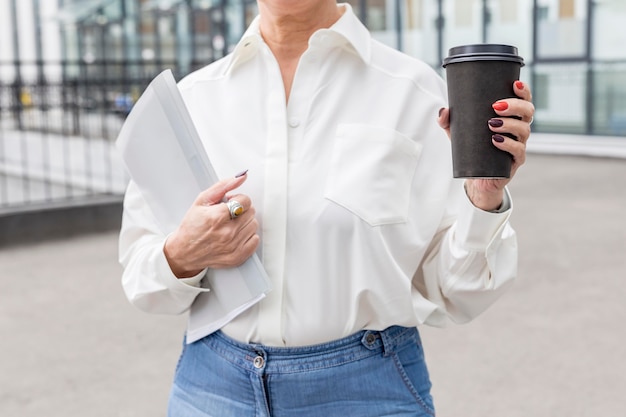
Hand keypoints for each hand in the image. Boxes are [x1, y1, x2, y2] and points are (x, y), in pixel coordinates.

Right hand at [163, 172, 259, 277]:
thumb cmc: (192, 226)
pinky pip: (255, 240)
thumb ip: (223, 186)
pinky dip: (247, 236)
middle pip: (251, 212)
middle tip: (228, 215)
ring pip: (254, 225)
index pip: (245, 200)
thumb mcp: (202, 201)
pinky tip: (235, 235)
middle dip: (241, 210)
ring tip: (231, 225)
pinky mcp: (238, 257)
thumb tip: (241, 177)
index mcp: (217, 217)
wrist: (185, 252)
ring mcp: (233, 246)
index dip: (238, 199)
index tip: (230, 204)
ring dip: (245, 223)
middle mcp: (227, 232)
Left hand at [438, 80, 534, 210]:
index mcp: (511, 117)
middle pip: (528, 112)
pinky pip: (519, 151)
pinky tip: (496, 141)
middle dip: (515, 106)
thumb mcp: (458, 132)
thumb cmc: (472, 149)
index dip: (523, 91)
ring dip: (510, 124)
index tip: (514, 84)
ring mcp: (519, 145)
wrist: (476, 177)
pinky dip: (509, 144)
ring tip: (491, 124)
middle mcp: (519, 129)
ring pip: (524, 130)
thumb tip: (443, 111)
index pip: (524, 100)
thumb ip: (448, 120)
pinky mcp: (515, 161)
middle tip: (495, 106)